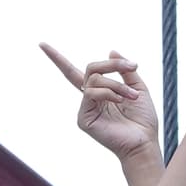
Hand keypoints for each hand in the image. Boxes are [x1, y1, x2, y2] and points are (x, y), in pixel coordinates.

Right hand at [42, 43, 159, 157]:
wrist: (144, 141)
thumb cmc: (142, 119)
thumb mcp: (138, 87)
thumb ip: (125, 70)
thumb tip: (111, 51)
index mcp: (99, 92)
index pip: (74, 72)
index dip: (57, 59)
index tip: (41, 44)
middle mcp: (89, 99)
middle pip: (90, 69)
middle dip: (112, 65)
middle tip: (132, 66)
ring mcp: (85, 108)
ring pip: (94, 79)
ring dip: (117, 84)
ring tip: (132, 97)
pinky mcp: (83, 118)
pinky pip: (92, 93)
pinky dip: (109, 92)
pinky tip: (120, 102)